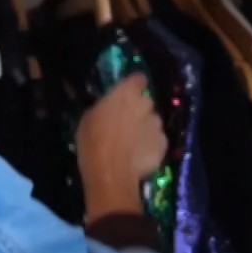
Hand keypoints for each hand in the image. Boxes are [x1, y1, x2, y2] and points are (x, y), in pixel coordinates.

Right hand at [75, 75, 167, 219]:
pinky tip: (139, 156)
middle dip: (138, 110)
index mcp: (125, 94)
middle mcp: (145, 104)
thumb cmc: (93, 142)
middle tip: (126, 123)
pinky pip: (157, 141)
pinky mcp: (163, 144)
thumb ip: (104, 108)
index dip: (133, 85)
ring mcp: (157, 125)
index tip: (127, 93)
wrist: (111, 172)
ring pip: (152, 122)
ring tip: (132, 144)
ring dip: (145, 128)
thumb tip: (108, 108)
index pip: (137, 79)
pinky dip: (151, 145)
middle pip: (146, 102)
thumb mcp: (88, 119)